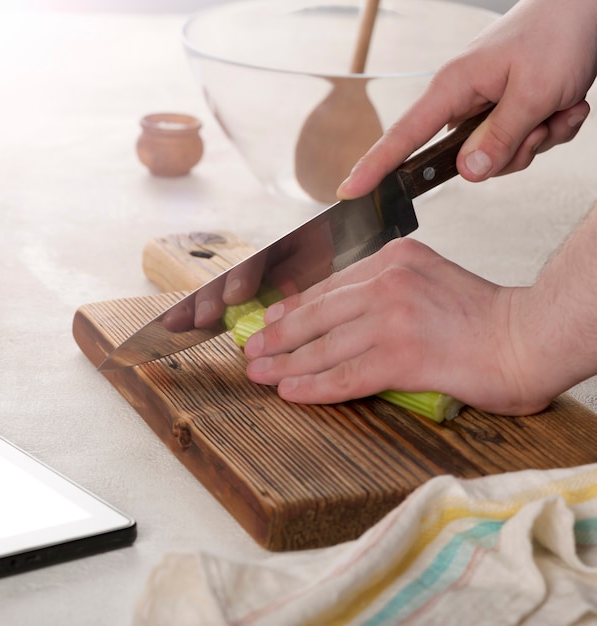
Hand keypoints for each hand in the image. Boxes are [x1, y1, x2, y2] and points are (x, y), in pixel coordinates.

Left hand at [244, 237, 553, 414]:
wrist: (528, 336)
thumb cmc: (482, 316)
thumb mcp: (428, 279)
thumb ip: (386, 289)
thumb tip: (342, 315)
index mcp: (394, 259)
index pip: (329, 286)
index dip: (292, 308)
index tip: (269, 321)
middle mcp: (388, 282)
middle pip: (316, 314)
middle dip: (277, 336)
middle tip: (252, 350)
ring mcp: (392, 318)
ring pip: (322, 346)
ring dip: (285, 364)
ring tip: (260, 373)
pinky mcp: (401, 356)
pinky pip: (344, 375)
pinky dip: (313, 386)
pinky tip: (290, 391)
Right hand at [338, 0, 596, 197]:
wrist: (590, 6)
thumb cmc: (560, 30)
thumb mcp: (533, 91)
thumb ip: (499, 137)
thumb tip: (469, 172)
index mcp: (453, 88)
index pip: (402, 136)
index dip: (373, 167)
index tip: (349, 190)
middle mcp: (463, 101)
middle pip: (464, 160)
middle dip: (510, 153)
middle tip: (540, 125)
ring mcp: (485, 109)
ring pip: (498, 157)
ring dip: (536, 140)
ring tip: (558, 108)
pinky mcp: (506, 112)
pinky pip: (521, 145)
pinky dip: (550, 132)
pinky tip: (564, 107)